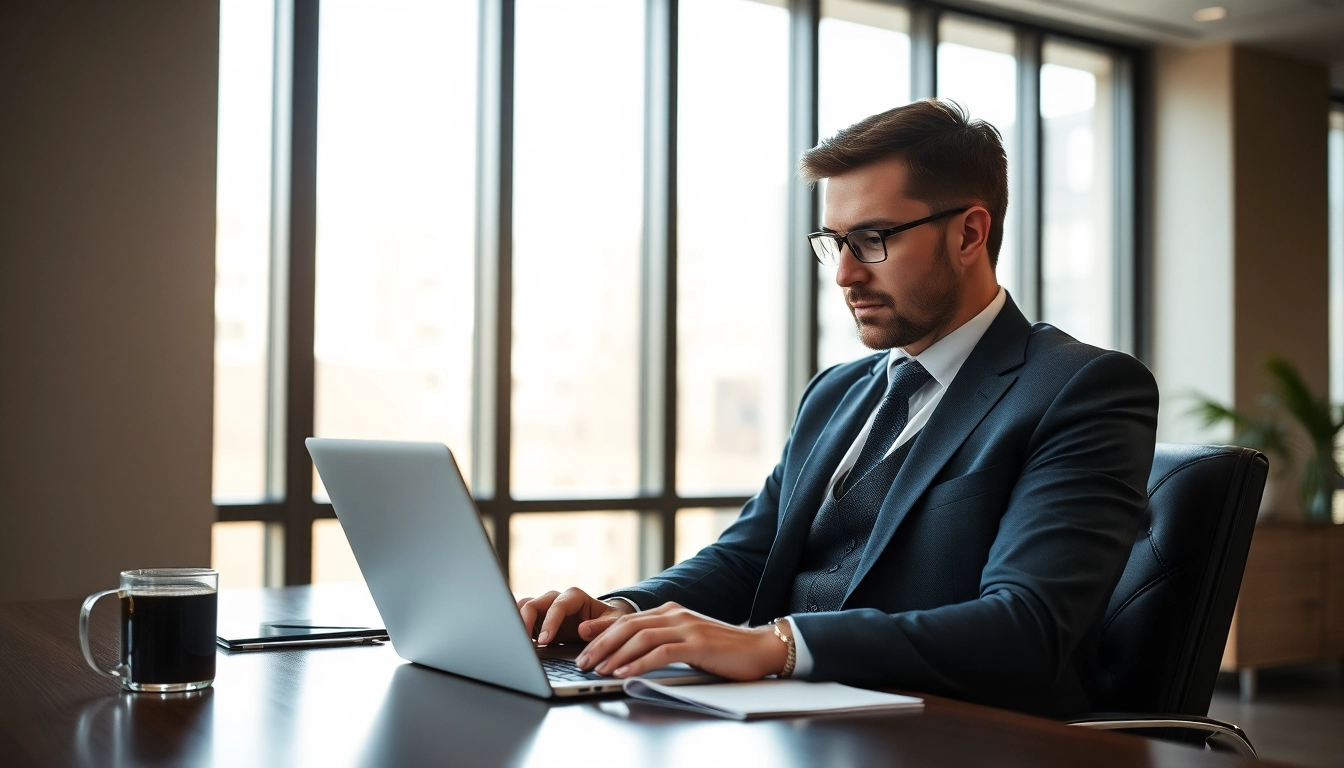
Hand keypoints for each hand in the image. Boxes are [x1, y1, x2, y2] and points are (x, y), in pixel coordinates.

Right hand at [516, 587, 635, 645]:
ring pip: (522, 607)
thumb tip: (583, 630)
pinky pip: (521, 617)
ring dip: (516, 621)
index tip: (545, 640)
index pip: (557, 606)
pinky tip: (517, 643)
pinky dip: (516, 627)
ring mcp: (545, 608)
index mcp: (575, 597)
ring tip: (516, 642)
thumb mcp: (612, 622)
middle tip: (524, 644)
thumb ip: (600, 626)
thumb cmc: (609, 620)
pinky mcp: (538, 620)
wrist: (604, 621)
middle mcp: (557, 599)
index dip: (549, 622)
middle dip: (525, 622)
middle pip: (533, 603)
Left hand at [574, 602, 787, 680]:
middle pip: (628, 626)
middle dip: (601, 644)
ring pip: (641, 637)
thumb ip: (662, 641)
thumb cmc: (722, 650)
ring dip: (616, 655)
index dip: (602, 630)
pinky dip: (639, 663)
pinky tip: (625, 674)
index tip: (580, 641)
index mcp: (670, 611)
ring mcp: (687, 627)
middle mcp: (675, 614)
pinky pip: (661, 652)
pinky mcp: (697, 643)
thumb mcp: (687, 640)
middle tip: (583, 661)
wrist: (760, 648)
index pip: (628, 619)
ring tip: (598, 670)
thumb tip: (630, 654)